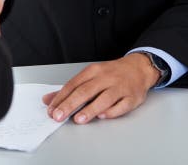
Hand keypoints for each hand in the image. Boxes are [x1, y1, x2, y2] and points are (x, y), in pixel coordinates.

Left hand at [42, 53, 158, 123]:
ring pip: (104, 98)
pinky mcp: (132, 97)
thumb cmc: (111, 74)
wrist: (139, 68)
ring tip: (78, 119)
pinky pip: (121, 106)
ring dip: (90, 109)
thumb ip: (69, 89)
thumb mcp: (90, 76)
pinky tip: (102, 116)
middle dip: (70, 104)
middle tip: (58, 116)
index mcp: (93, 71)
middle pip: (85, 91)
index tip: (51, 110)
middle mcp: (106, 78)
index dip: (61, 98)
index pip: (73, 84)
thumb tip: (48, 100)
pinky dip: (112, 111)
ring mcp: (120, 87)